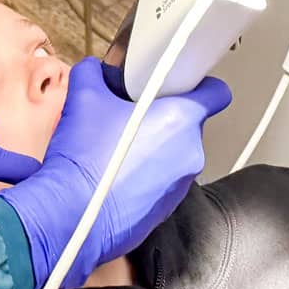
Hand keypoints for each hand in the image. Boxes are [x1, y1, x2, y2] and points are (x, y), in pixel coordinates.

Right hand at [0, 58, 229, 288]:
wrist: (72, 216)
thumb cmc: (85, 160)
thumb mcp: (83, 98)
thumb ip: (94, 73)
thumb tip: (94, 71)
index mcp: (181, 120)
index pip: (216, 93)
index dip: (199, 84)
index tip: (181, 84)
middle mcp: (190, 153)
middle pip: (188, 123)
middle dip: (161, 117)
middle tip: (130, 116)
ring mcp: (180, 185)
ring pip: (174, 154)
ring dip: (153, 147)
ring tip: (118, 147)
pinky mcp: (165, 209)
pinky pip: (162, 182)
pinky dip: (145, 175)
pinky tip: (116, 173)